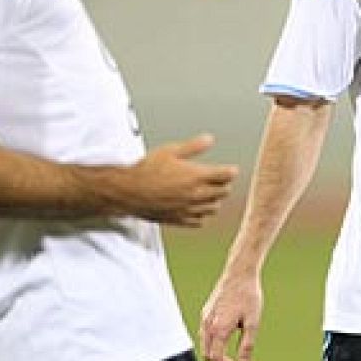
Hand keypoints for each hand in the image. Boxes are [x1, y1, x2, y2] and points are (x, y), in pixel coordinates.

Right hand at [116, 134, 236, 225]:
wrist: (130, 192)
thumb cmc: (147, 170)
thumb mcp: (170, 150)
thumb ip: (193, 146)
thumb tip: (209, 139)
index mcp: (197, 176)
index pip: (226, 175)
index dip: (230, 171)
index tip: (230, 169)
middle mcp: (197, 194)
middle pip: (224, 192)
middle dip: (224, 185)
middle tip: (220, 180)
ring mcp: (189, 209)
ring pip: (214, 208)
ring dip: (215, 200)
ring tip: (209, 194)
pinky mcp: (180, 219)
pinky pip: (200, 221)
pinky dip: (202, 214)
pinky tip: (196, 208)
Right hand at [199, 270, 262, 360]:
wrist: (239, 274)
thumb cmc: (248, 296)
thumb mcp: (253, 322)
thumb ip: (247, 345)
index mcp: (219, 329)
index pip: (216, 358)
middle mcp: (208, 324)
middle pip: (207, 354)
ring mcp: (205, 318)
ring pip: (205, 345)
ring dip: (215, 357)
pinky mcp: (207, 312)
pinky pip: (204, 335)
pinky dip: (212, 346)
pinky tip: (222, 346)